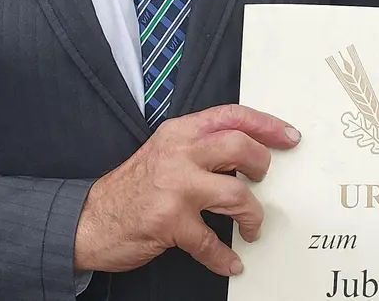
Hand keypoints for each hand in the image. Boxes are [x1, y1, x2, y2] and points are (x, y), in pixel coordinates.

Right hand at [73, 104, 300, 276]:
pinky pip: (211, 243)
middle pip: (240, 148)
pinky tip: (231, 261)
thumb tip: (246, 153)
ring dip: (253, 216)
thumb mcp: (164, 151)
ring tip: (252, 227)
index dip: (266, 125)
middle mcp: (179, 154)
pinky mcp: (170, 222)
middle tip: (262, 180)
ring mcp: (175, 188)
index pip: (232, 116)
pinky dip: (225, 257)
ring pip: (236, 195)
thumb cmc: (133, 188)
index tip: (289, 137)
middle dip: (262, 166)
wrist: (89, 220)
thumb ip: (199, 146)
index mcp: (180, 133)